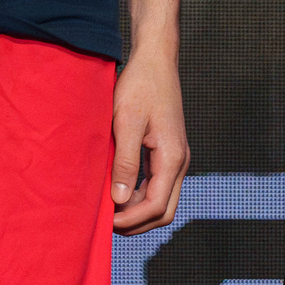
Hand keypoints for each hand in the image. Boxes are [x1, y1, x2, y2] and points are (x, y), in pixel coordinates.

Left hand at [110, 44, 189, 233]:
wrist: (155, 60)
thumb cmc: (141, 86)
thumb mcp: (127, 123)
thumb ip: (125, 163)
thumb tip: (119, 200)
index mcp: (172, 157)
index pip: (156, 206)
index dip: (130, 220)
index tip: (104, 221)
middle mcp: (179, 161)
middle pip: (164, 211)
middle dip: (137, 223)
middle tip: (106, 223)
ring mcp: (175, 157)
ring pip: (161, 200)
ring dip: (137, 211)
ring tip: (108, 208)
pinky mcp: (168, 151)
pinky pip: (157, 185)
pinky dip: (139, 195)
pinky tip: (117, 190)